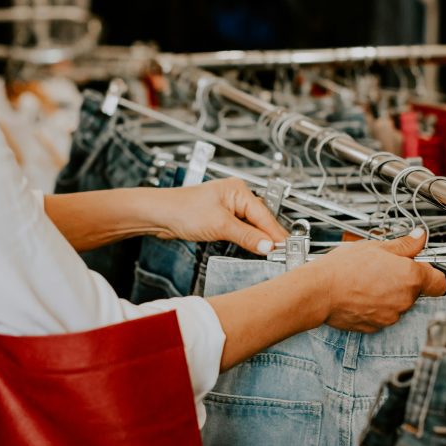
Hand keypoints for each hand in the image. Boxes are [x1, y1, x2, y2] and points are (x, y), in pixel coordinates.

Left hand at [154, 179, 288, 254]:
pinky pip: (239, 230)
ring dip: (257, 239)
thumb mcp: (220, 225)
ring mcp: (227, 208)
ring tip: (270, 253)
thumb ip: (246, 236)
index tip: (286, 249)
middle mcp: (235, 196)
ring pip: (250, 226)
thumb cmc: (182, 209)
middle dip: (268, 237)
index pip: (264, 215)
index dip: (275, 234)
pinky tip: (251, 247)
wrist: (158, 214)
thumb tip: (267, 246)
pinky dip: (246, 239)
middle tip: (282, 254)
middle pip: (260, 220)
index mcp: (238, 190)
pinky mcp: (219, 218)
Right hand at [308, 228, 445, 332]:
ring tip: (367, 282)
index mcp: (410, 277)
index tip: (419, 267)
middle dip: (403, 281)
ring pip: (399, 304)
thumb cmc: (343, 268)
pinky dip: (375, 307)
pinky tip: (360, 295)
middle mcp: (405, 299)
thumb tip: (419, 238)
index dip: (430, 273)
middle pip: (416, 291)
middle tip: (382, 270)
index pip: (439, 282)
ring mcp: (391, 316)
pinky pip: (383, 315)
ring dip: (388, 294)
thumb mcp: (375, 247)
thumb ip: (403, 245)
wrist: (319, 291)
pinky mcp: (376, 327)